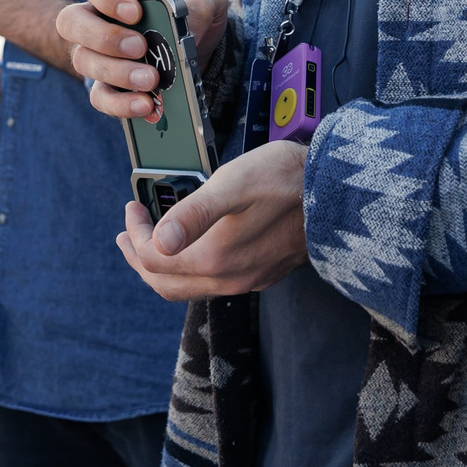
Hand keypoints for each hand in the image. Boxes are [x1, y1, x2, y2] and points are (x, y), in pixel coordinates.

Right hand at [56, 0, 229, 123]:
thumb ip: (200, 2)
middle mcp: (99, 18)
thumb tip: (186, 29)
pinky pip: (100, 97)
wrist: (205, 48)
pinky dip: (120, 103)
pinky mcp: (110, 86)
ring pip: (83, 61)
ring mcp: (100, 54)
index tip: (134, 12)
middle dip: (104, 37)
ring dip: (116, 72)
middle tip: (139, 47)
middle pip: (71, 21)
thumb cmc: (196, 11)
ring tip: (151, 79)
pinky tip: (146, 104)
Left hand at [115, 142, 308, 300]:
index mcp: (215, 258)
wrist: (339, 192)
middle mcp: (229, 279)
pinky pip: (213, 284)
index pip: (154, 259)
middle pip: (166, 283)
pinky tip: (191, 249)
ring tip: (149, 244)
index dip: (135, 234)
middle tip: (127, 234)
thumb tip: (159, 242)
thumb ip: (194, 214)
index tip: (132, 207)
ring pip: (189, 288)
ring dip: (162, 268)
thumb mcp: (233, 185)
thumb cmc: (285, 179)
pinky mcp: (262, 274)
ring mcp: (247, 280)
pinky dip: (188, 269)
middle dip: (139, 258)